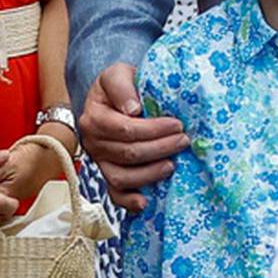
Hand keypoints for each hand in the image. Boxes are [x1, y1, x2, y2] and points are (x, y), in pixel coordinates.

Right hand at [81, 62, 187, 212]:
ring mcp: (99, 161)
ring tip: (172, 165)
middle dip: (160, 148)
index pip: (125, 129)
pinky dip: (128, 201)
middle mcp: (92, 142)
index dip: (153, 130)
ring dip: (149, 174)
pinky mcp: (106, 173)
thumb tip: (133, 108)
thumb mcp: (118, 74)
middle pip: (127, 153)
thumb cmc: (119, 85)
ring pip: (121, 177)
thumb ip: (122, 86)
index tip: (177, 124)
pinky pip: (114, 193)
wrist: (112, 96)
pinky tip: (144, 203)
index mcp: (94, 118)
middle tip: (184, 140)